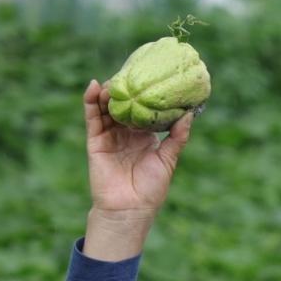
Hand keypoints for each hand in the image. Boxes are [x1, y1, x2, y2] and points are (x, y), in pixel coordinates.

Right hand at [82, 79, 191, 260]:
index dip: (145, 95)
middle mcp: (126, 134)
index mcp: (144, 137)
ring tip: (114, 79)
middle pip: (123, 105)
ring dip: (108, 92)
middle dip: (126, 89)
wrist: (130, 208)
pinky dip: (91, 102)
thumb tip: (189, 115)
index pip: (143, 110)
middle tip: (131, 72)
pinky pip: (92, 118)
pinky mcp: (95, 141)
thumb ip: (177, 137)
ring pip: (106, 108)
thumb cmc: (152, 188)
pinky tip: (93, 87)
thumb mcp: (169, 160)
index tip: (151, 76)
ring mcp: (109, 136)